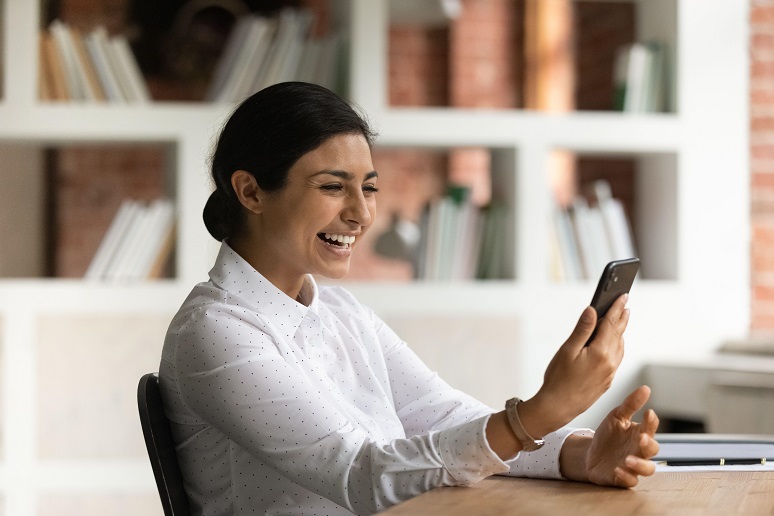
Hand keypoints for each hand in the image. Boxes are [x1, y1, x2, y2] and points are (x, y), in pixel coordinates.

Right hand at [518, 295, 629, 436]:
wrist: (558, 407)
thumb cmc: (558, 379)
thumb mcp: (567, 350)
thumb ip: (582, 329)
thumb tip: (592, 311)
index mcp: (600, 353)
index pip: (612, 324)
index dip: (617, 308)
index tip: (622, 296)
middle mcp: (610, 363)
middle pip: (619, 334)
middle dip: (621, 318)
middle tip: (625, 304)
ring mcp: (610, 373)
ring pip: (620, 347)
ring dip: (621, 332)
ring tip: (621, 320)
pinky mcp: (607, 380)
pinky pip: (616, 358)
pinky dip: (617, 345)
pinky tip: (613, 342)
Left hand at [585, 385, 659, 487]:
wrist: (590, 454)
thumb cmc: (608, 435)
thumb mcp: (616, 417)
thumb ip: (630, 404)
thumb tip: (646, 388)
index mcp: (639, 434)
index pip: (651, 428)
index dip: (652, 422)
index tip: (649, 413)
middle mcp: (639, 450)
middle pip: (653, 449)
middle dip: (649, 444)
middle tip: (641, 438)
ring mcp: (633, 466)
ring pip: (647, 469)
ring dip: (640, 465)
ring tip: (628, 459)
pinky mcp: (622, 478)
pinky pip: (630, 481)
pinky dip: (625, 477)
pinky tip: (617, 469)